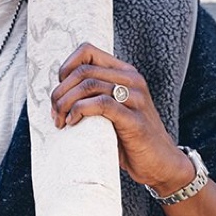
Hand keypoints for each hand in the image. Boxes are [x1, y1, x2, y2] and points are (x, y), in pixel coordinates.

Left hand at [50, 43, 193, 196]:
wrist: (160, 164)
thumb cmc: (130, 139)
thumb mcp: (111, 110)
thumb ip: (94, 95)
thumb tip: (57, 93)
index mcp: (125, 73)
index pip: (87, 51)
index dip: (65, 68)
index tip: (59, 93)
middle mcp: (132, 80)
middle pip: (83, 71)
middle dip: (60, 92)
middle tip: (55, 114)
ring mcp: (136, 99)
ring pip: (89, 85)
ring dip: (66, 103)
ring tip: (61, 121)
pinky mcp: (135, 120)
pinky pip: (101, 104)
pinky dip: (80, 111)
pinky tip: (73, 122)